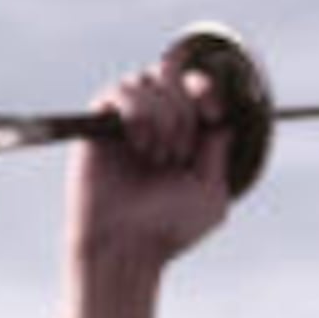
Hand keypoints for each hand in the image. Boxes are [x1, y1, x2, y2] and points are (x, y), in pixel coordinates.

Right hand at [58, 43, 241, 317]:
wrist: (127, 245)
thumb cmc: (169, 226)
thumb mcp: (211, 191)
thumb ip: (218, 151)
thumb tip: (220, 121)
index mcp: (185, 134)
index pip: (194, 85)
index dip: (205, 87)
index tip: (212, 111)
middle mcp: (155, 121)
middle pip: (171, 72)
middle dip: (184, 107)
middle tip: (182, 150)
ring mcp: (126, 121)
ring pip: (147, 79)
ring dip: (163, 117)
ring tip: (158, 157)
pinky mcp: (98, 124)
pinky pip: (118, 91)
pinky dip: (136, 113)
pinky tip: (140, 146)